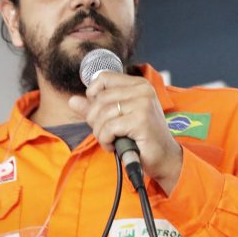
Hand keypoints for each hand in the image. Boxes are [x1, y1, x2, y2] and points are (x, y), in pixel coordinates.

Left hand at [69, 72, 182, 193]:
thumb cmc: (142, 138)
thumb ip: (95, 108)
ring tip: (110, 141)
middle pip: (100, 98)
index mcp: (138, 84)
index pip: (103, 78)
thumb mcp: (118, 118)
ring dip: (100, 133)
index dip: (93, 95)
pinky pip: (109, 128)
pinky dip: (106, 140)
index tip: (98, 112)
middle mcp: (142, 90)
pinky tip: (114, 146)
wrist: (164, 158)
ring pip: (102, 114)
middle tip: (104, 132)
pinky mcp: (141, 120)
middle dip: (95, 119)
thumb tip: (72, 101)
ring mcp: (143, 104)